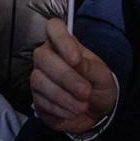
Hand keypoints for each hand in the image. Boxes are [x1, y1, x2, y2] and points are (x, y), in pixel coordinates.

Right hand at [31, 19, 117, 133]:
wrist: (96, 113)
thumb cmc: (98, 86)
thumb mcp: (102, 76)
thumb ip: (90, 67)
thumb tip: (76, 61)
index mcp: (64, 44)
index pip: (54, 28)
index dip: (62, 40)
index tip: (76, 59)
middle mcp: (47, 57)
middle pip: (43, 58)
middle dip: (65, 77)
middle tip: (85, 92)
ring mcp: (39, 77)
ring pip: (39, 80)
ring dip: (63, 96)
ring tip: (82, 106)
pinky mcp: (37, 98)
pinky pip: (40, 100)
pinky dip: (59, 108)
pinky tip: (73, 112)